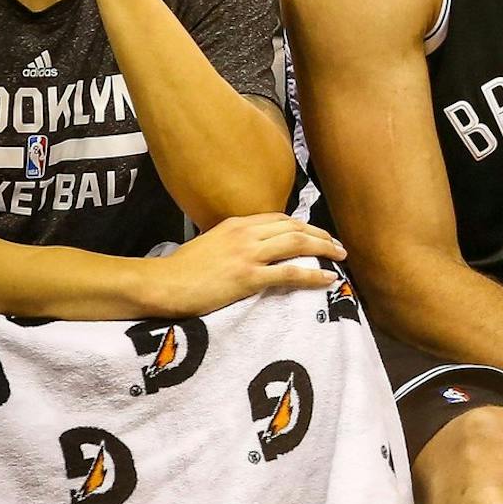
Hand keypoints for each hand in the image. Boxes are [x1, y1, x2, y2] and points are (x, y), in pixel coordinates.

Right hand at [142, 214, 345, 316]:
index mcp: (236, 224)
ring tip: (341, 256)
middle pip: (294, 227)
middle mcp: (246, 233)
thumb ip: (231, 242)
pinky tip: (328, 279)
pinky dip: (314, 275)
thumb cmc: (180, 270)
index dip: (303, 226)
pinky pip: (291, 273)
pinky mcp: (249, 277)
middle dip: (321, 234)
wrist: (162, 284)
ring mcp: (249, 254)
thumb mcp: (209, 243)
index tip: (316, 234)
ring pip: (298, 243)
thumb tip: (247, 249)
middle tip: (338, 245)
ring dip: (324, 249)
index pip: (279, 219)